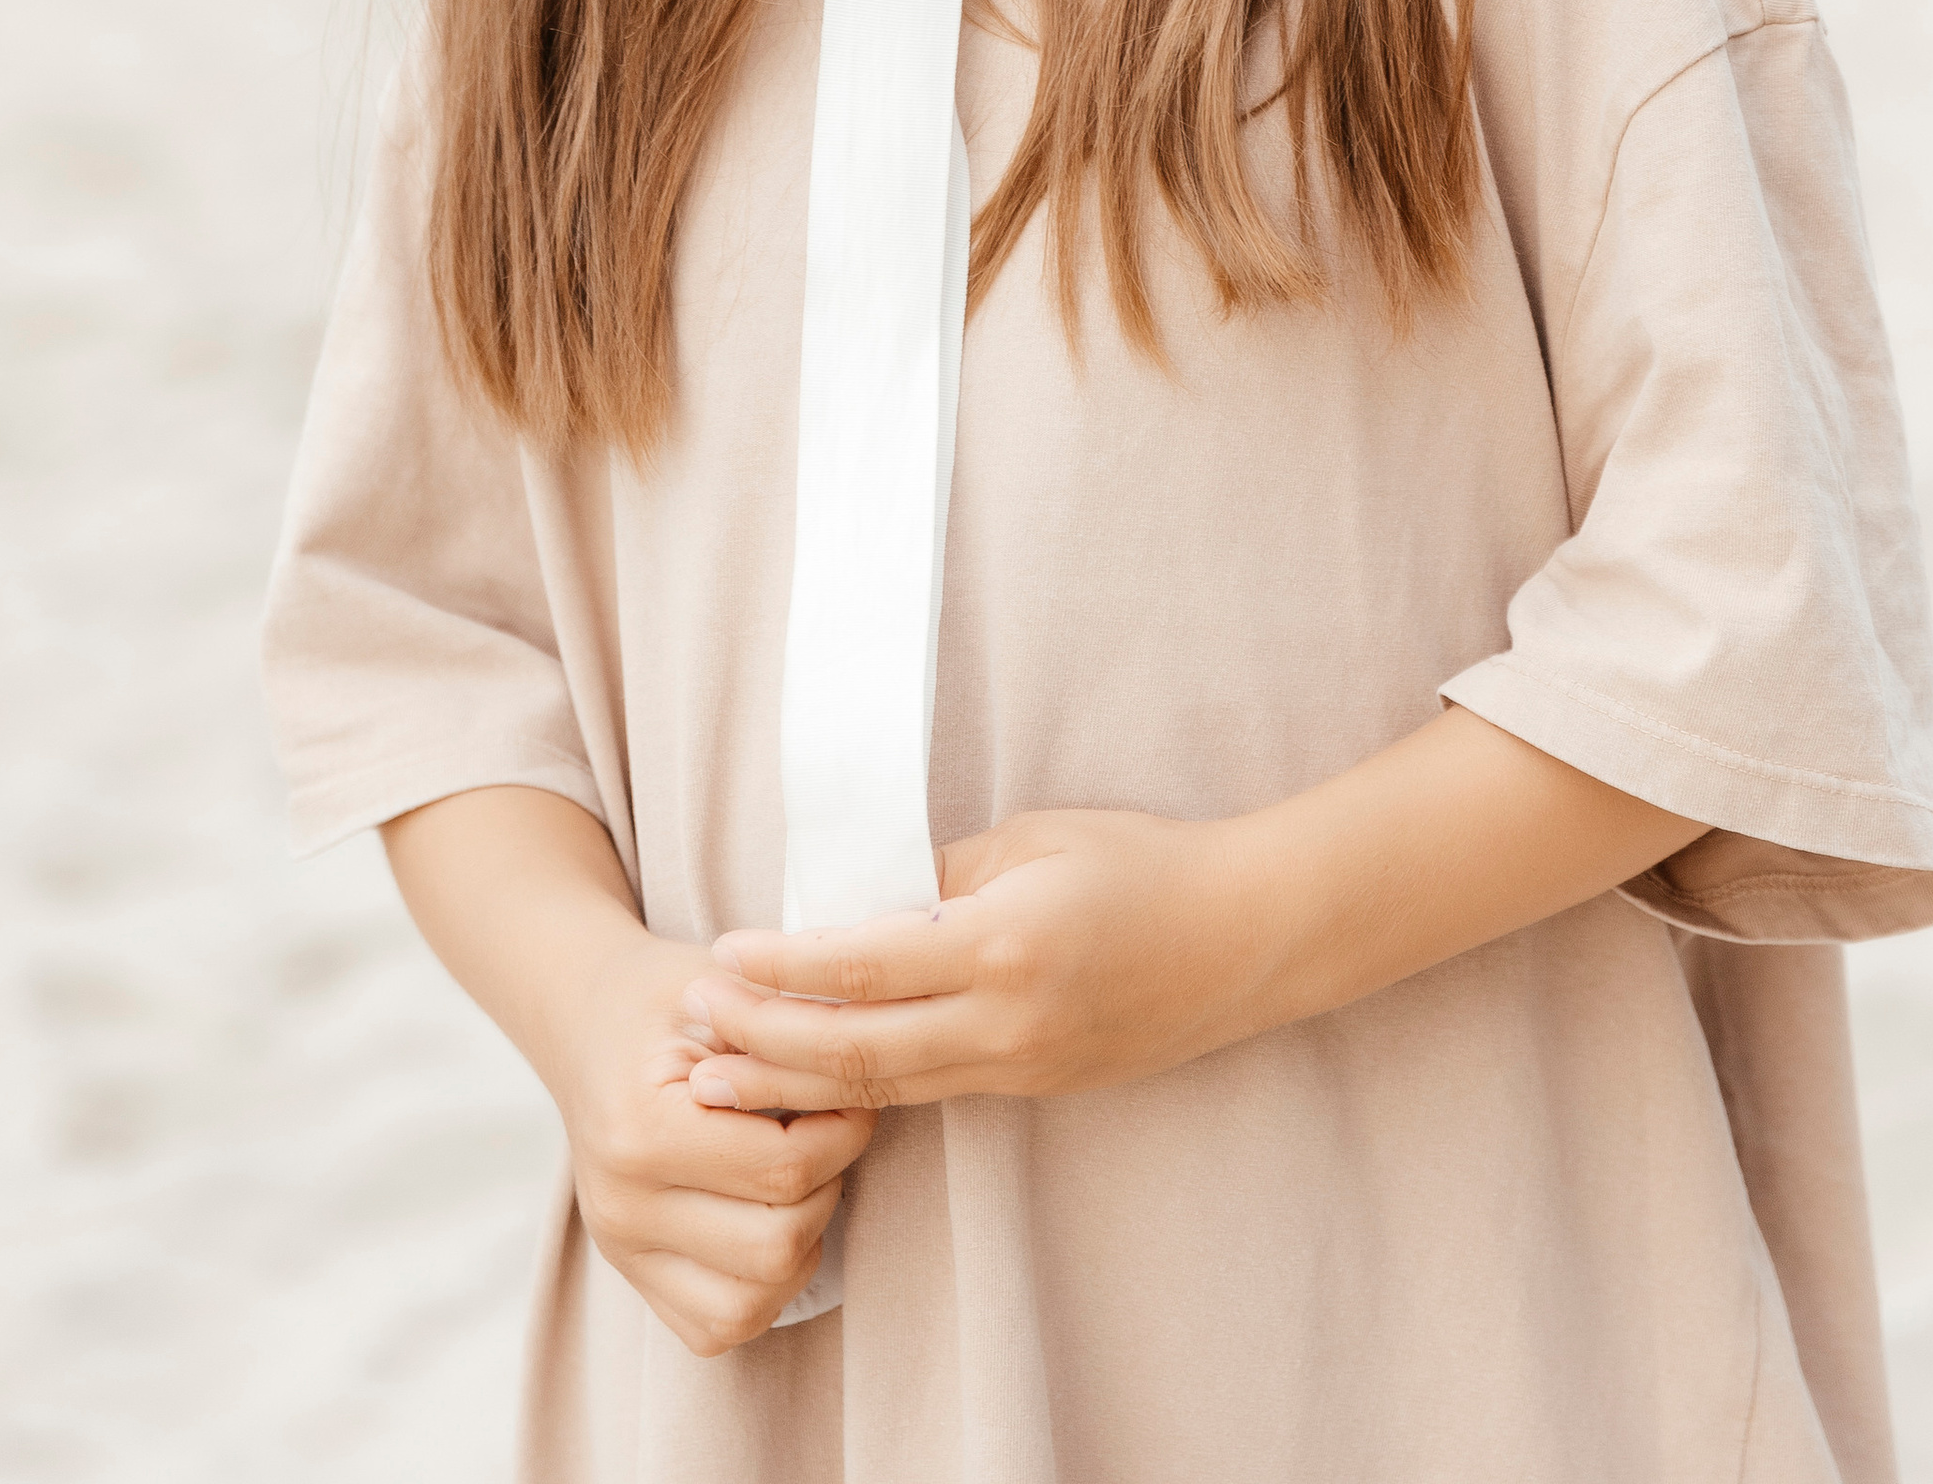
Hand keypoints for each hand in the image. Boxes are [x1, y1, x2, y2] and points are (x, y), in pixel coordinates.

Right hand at [551, 918, 877, 1353]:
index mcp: (640, 1130)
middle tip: (829, 1132)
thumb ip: (788, 1038)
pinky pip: (719, 1325)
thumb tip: (866, 1080)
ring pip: (753, 1301)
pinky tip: (769, 1218)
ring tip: (800, 1176)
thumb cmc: (669, 999)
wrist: (589, 1021)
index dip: (843, 1132)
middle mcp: (622, 1206)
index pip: (783, 1167)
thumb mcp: (727, 988)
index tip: (852, 1092)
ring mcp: (621, 1251)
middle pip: (776, 1245)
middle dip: (829, 1186)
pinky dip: (763, 1285)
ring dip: (802, 1241)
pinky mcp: (632, 1276)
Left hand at [687, 807, 1263, 1111]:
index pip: (864, 963)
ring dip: (790, 1085)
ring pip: (882, 1090)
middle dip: (760, 1044)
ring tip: (717, 1077)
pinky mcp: (1031, 1089)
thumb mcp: (1036, 838)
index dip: (782, 965)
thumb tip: (856, 896)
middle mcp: (1004, 1022)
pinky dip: (856, 1091)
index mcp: (1003, 944)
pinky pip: (927, 1094)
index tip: (719, 954)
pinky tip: (806, 1086)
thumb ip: (943, 871)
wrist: (1244, 939)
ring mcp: (1019, 1068)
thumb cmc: (1143, 864)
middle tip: (688, 1031)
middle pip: (855, 1051)